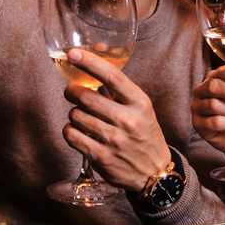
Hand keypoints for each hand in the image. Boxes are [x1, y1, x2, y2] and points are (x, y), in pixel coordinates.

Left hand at [61, 49, 170, 192]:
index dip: (89, 62)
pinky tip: (77, 130)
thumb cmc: (143, 133)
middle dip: (72, 91)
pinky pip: (72, 135)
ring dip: (73, 112)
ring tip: (81, 115)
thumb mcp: (140, 106)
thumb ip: (118, 84)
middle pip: (86, 96)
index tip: (73, 54)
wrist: (155, 173)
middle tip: (70, 91)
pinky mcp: (102, 158)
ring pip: (76, 115)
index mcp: (139, 103)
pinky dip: (69, 130)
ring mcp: (115, 140)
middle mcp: (128, 120)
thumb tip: (96, 51)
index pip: (112, 76)